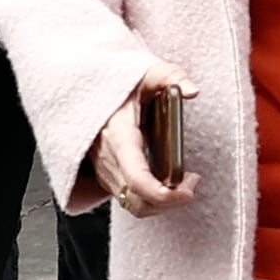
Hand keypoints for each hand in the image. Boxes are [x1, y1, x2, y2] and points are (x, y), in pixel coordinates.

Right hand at [93, 58, 197, 212]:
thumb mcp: (146, 73)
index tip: (188, 190)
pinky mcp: (108, 176)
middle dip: (170, 201)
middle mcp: (108, 159)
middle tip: (192, 183)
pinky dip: (152, 199)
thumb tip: (192, 90)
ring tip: (185, 183)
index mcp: (118, 136)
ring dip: (162, 203)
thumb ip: (171, 76)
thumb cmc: (119, 86)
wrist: (86, 94)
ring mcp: (105, 171)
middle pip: (137, 201)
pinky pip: (129, 199)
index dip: (163, 194)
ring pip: (133, 206)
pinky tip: (169, 181)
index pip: (136, 178)